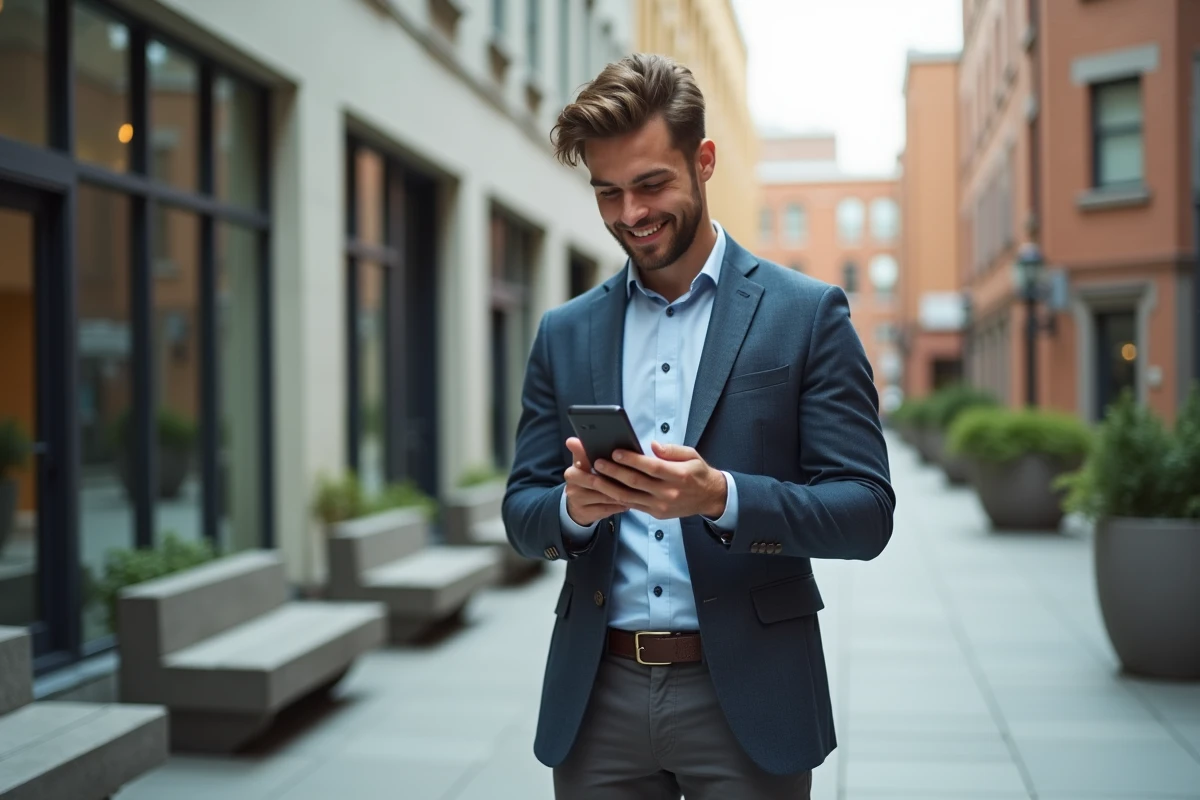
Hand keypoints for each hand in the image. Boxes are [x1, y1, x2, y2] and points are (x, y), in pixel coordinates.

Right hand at [564, 438, 630, 525]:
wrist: (578, 507)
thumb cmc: (587, 480)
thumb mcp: (585, 465)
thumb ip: (583, 452)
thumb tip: (572, 440)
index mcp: (573, 470)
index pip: (581, 460)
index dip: (593, 459)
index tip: (604, 458)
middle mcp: (572, 485)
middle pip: (595, 481)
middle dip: (614, 479)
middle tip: (633, 477)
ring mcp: (577, 501)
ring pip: (604, 496)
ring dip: (621, 493)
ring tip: (637, 489)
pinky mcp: (585, 513)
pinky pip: (607, 508)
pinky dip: (619, 505)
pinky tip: (630, 501)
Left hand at [592, 441, 726, 519]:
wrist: (709, 498)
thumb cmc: (698, 473)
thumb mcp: (692, 455)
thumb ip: (672, 450)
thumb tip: (654, 446)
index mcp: (679, 476)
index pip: (651, 467)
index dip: (632, 460)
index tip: (616, 452)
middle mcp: (669, 493)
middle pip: (636, 482)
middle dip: (614, 472)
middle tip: (598, 462)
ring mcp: (661, 505)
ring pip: (629, 497)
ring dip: (609, 487)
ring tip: (595, 477)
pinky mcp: (656, 513)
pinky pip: (633, 505)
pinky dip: (617, 497)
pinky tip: (606, 489)